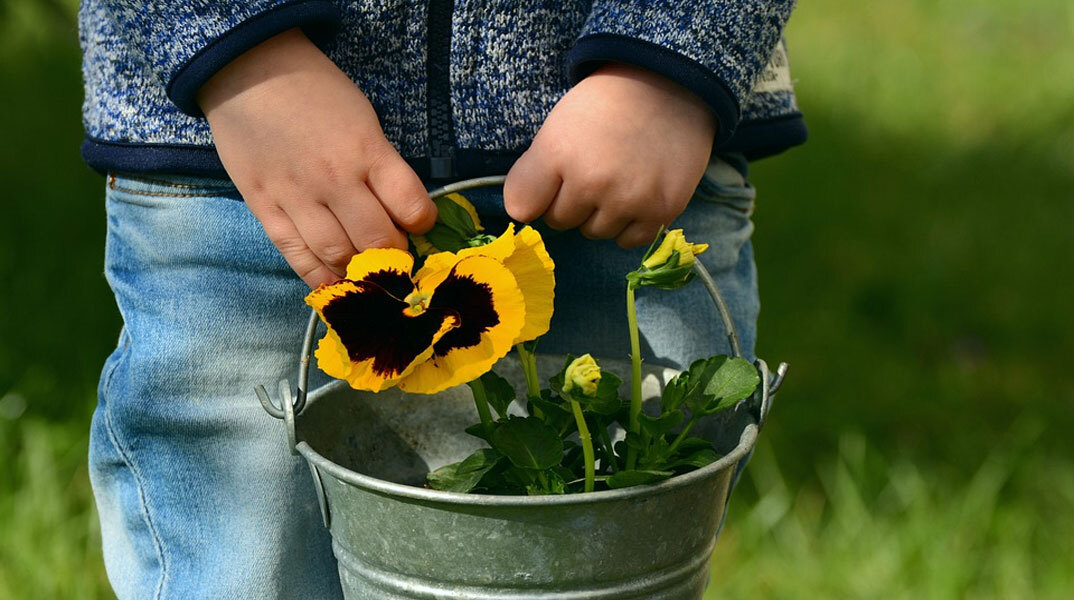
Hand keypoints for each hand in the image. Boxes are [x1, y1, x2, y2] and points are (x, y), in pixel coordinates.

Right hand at [198, 29, 435, 287]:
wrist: (246, 71)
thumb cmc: (315, 91)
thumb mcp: (363, 119)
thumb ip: (381, 165)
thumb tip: (400, 212)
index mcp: (366, 150)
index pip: (411, 205)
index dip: (423, 223)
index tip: (419, 224)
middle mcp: (334, 178)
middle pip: (377, 240)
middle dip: (395, 255)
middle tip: (396, 254)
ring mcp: (296, 197)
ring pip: (338, 255)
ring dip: (359, 271)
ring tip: (367, 270)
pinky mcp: (264, 208)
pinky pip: (296, 255)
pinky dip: (319, 276)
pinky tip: (334, 283)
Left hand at [503, 63, 716, 247]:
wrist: (671, 86)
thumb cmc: (607, 104)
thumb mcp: (558, 125)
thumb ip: (533, 171)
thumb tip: (523, 213)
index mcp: (558, 152)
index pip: (521, 207)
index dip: (536, 194)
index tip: (551, 181)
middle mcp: (592, 182)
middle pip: (560, 221)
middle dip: (571, 201)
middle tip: (594, 169)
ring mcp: (628, 200)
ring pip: (595, 232)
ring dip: (601, 214)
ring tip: (619, 178)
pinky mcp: (661, 211)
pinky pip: (628, 240)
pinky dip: (629, 224)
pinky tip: (637, 195)